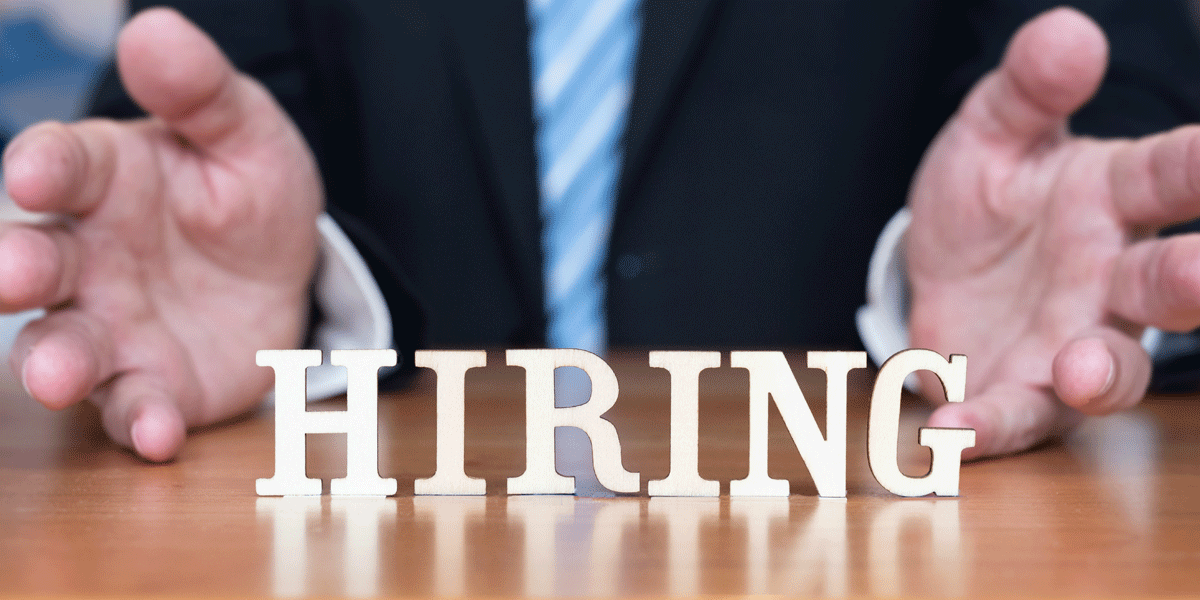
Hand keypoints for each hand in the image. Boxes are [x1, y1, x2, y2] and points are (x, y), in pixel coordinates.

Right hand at [0, 8, 321, 460]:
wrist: (286, 267)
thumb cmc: (247, 189)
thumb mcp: (244, 132)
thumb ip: (201, 93)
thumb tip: (156, 31)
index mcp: (103, 180)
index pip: (59, 165)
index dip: (43, 168)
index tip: (37, 174)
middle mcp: (87, 255)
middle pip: (34, 263)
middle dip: (17, 268)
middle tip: (17, 272)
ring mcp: (111, 325)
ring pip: (63, 345)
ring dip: (55, 361)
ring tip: (61, 374)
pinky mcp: (149, 382)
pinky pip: (133, 406)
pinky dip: (139, 421)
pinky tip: (156, 434)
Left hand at [907, 7, 1199, 457]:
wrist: (936, 264)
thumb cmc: (988, 194)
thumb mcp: (991, 132)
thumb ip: (1027, 89)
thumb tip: (1068, 32)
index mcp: (1113, 197)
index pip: (1168, 175)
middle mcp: (1110, 276)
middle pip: (1163, 282)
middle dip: (1189, 280)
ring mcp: (1072, 341)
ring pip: (1111, 367)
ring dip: (1103, 374)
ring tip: (1080, 371)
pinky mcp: (1022, 391)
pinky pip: (1016, 415)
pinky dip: (991, 427)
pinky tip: (955, 434)